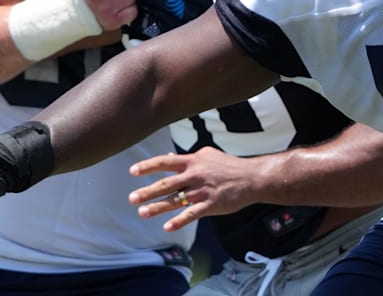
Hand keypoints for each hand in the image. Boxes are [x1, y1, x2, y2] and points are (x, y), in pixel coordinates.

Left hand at [129, 148, 261, 231]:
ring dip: (157, 207)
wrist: (251, 178)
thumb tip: (169, 156)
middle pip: (166, 184)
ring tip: (142, 212)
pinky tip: (167, 227)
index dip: (148, 166)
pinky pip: (191, 214)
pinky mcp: (211, 205)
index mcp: (193, 162)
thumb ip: (188, 158)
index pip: (165, 162)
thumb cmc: (228, 166)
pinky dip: (179, 221)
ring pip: (175, 201)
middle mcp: (194, 176)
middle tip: (131, 198)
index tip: (132, 171)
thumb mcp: (208, 155)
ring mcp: (202, 191)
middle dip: (147, 191)